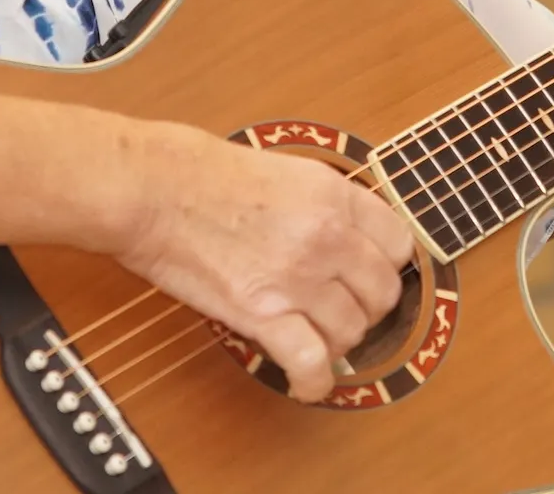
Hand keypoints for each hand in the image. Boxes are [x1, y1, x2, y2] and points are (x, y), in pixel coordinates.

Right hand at [112, 121, 415, 401]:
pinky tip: (307, 382)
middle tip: (345, 310)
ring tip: (316, 338)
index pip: (398, 242)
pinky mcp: (262, 314)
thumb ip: (322, 202)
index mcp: (333, 194)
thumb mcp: (284, 169)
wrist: (155, 189)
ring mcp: (297, 276)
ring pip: (352, 331)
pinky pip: (310, 363)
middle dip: (368, 308)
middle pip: (382, 292)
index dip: (387, 265)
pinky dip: (314, 382)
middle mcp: (326, 235)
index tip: (372, 275)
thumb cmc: (203, 172)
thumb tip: (344, 234)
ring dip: (338, 342)